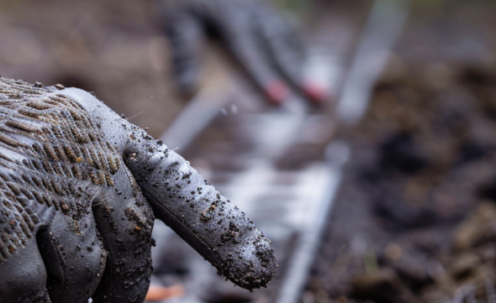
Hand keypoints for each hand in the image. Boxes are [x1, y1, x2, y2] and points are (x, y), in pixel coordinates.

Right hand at [0, 76, 274, 302]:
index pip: (171, 177)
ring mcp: (33, 172)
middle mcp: (75, 141)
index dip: (219, 226)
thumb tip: (124, 275)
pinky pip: (26, 289)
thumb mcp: (39, 151)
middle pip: (131, 237)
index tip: (259, 271)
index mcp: (95, 123)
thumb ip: (86, 191)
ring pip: (80, 272)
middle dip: (128, 295)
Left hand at [156, 0, 325, 103]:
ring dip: (303, 66)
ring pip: (288, 39)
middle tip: (319, 99)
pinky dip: (298, 50)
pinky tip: (304, 66)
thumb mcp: (175, 21)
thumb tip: (186, 91)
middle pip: (279, 47)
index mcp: (230, 17)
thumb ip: (183, 53)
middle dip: (298, 76)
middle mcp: (252, 12)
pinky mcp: (263, 10)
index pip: (250, 51)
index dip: (264, 77)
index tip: (278, 99)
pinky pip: (286, 30)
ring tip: (319, 94)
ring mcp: (261, 9)